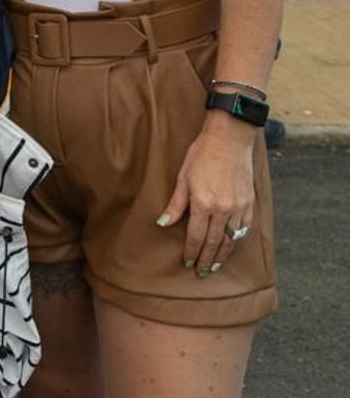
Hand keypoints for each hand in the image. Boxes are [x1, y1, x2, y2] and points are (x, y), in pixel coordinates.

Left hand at [157, 114, 257, 276]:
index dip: (192, 251)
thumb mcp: (183, 177)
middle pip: (215, 242)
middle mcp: (223, 209)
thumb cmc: (201, 155)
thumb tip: (163, 223)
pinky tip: (232, 245)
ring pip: (232, 238)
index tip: (187, 263)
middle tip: (202, 273)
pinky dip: (238, 240)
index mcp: (204, 203)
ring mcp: (239, 207)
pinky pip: (245, 227)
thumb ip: (176, 204)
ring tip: (216, 265)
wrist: (229, 140)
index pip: (197, 236)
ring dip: (224, 254)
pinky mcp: (249, 202)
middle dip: (207, 259)